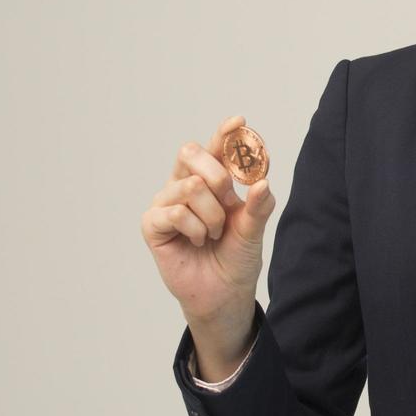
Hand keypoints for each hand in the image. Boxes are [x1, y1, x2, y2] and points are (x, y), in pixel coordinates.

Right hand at [141, 114, 276, 324]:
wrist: (224, 293)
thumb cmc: (236, 258)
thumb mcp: (253, 229)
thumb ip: (258, 205)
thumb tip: (262, 182)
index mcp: (210, 180)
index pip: (215, 148)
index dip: (224, 133)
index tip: (239, 121)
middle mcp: (184, 185)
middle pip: (190, 153)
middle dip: (217, 174)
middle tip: (227, 199)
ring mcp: (166, 203)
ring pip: (190, 186)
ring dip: (212, 215)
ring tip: (214, 234)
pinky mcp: (153, 224)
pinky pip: (175, 211)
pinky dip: (196, 228)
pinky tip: (198, 241)